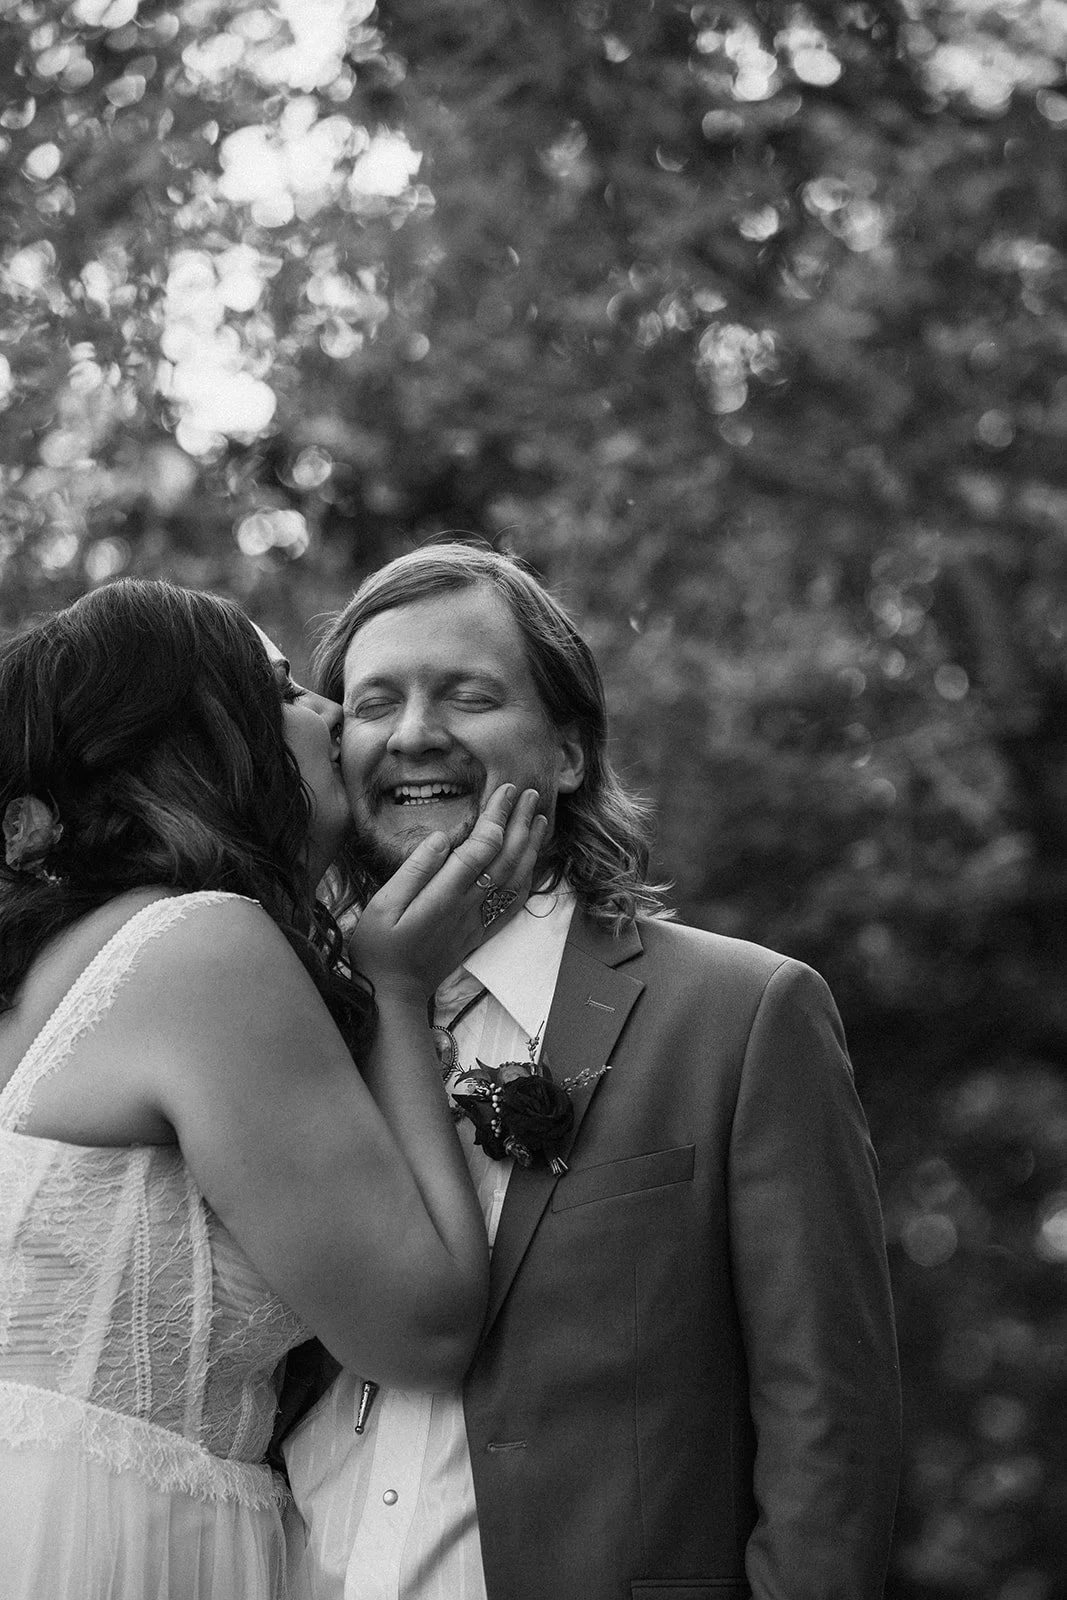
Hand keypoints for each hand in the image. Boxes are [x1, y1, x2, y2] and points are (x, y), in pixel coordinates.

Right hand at [348, 785, 547, 1001]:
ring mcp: (479, 922)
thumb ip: (415, 870)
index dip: (497, 816)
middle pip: (506, 858)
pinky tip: (532, 865)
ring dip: (530, 847)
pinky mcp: (480, 934)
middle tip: (529, 794)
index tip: (504, 790)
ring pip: (516, 879)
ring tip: (540, 820)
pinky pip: (513, 905)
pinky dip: (528, 880)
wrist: (394, 994)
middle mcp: (469, 907)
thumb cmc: (379, 947)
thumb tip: (442, 837)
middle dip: (520, 823)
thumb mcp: (383, 905)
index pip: (481, 847)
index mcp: (445, 896)